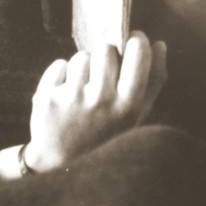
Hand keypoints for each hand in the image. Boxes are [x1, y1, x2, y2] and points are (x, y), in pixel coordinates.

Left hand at [20, 32, 167, 173]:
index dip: (136, 40)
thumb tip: (159, 44)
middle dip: (106, 54)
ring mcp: (71, 99)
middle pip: (106, 48)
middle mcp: (100, 101)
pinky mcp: (46, 98)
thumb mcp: (137, 115)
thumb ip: (154, 80)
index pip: (137, 52)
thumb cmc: (106, 134)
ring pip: (81, 57)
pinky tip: (65, 95)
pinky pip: (59, 65)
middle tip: (104, 72)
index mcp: (128, 105)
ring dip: (83, 67)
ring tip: (83, 90)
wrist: (62, 164)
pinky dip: (61, 74)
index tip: (132, 42)